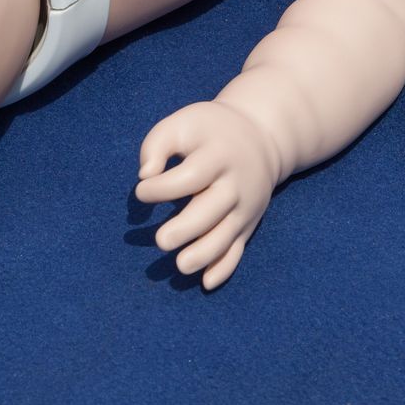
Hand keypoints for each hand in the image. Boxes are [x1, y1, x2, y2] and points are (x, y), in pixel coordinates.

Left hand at [134, 100, 279, 289]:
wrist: (262, 136)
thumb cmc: (209, 131)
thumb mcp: (183, 123)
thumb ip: (157, 145)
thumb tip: (145, 176)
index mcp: (218, 155)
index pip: (191, 177)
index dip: (161, 188)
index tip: (141, 192)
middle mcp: (235, 183)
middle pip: (212, 211)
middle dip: (186, 229)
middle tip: (161, 241)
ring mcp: (245, 206)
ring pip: (226, 236)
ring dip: (204, 254)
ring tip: (181, 266)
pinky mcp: (247, 223)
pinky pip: (239, 249)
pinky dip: (225, 268)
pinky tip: (206, 282)